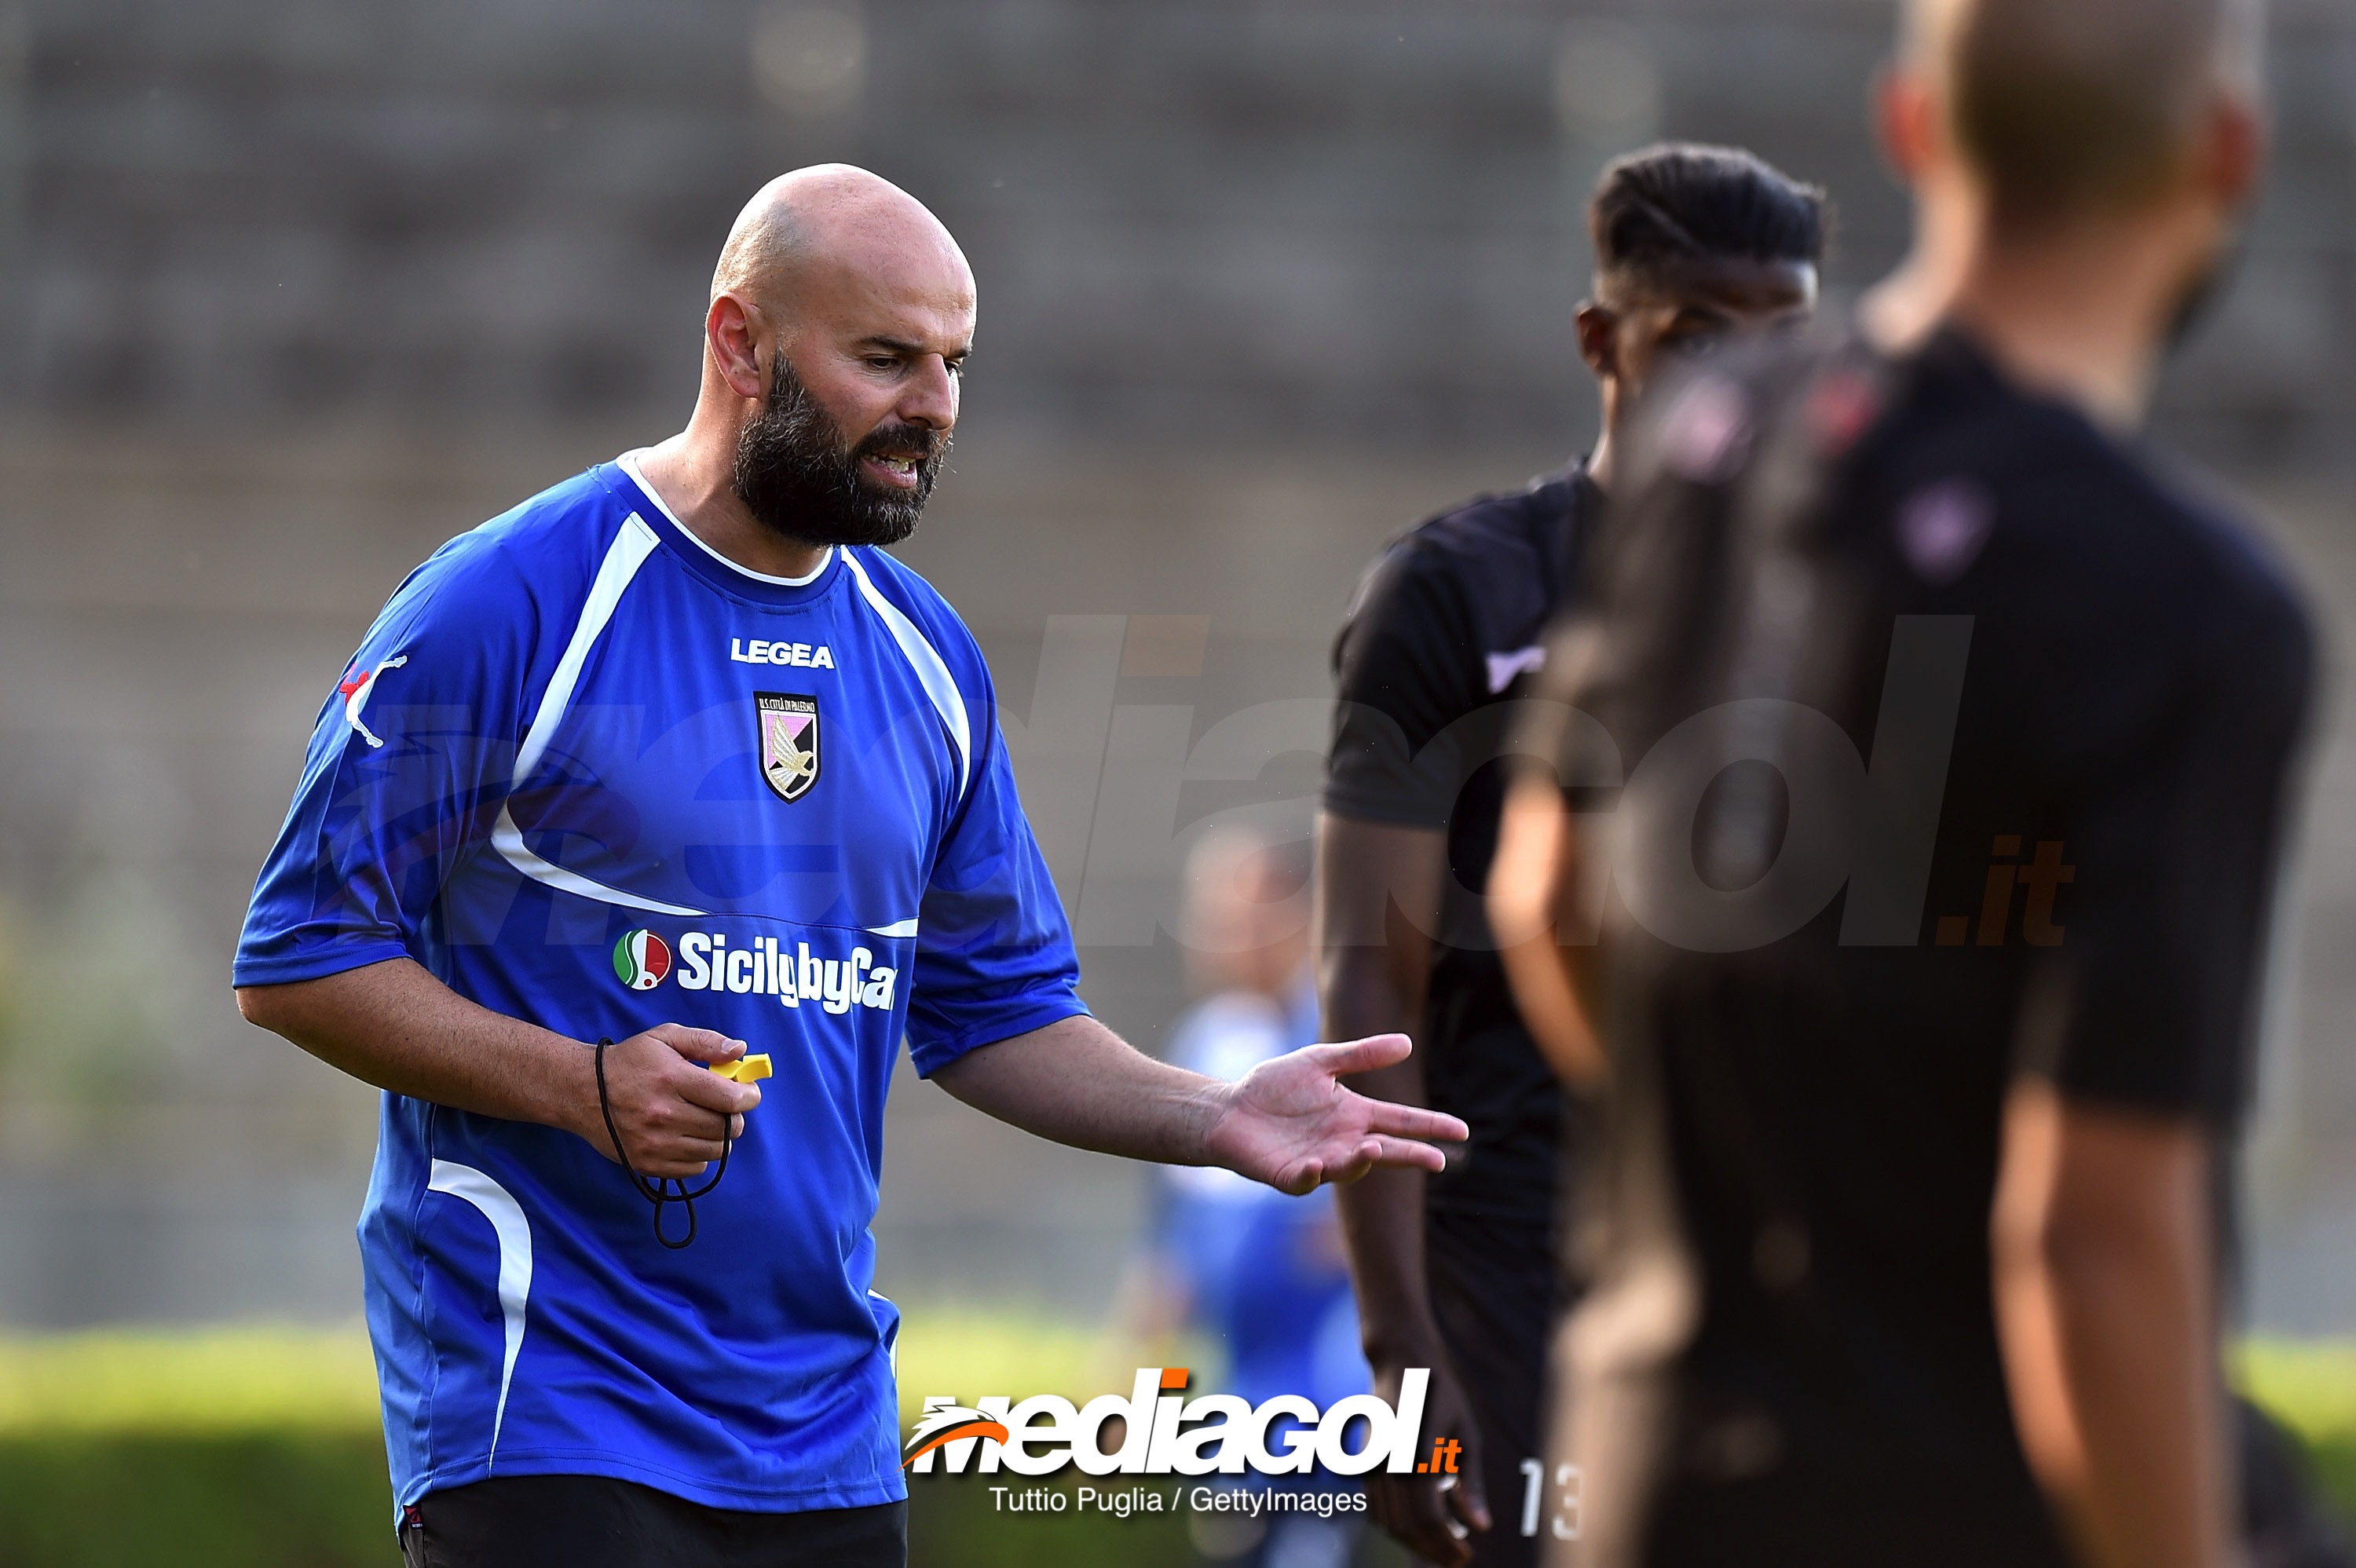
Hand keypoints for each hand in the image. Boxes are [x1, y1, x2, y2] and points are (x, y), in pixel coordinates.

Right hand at [576, 1025, 760, 1177]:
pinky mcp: (647, 1164)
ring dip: (719, 1137)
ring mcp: (655, 1143)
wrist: (582, 1093)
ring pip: (714, 1151)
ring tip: (706, 1120)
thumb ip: (705, 1042)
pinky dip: (700, 1155)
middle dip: (735, 1116)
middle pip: (726, 1127)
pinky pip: (695, 1169)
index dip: (749, 1096)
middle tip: (725, 1106)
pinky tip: (687, 1136)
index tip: (748, 1093)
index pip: (729, 1098)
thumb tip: (740, 1051)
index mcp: (670, 1078)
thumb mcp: (664, 1037)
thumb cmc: (629, 1062)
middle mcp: (663, 1114)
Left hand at [1203, 1034, 1467, 1195]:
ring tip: (1373, 1147)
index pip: (1401, 1121)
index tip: (1461, 1131)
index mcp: (1354, 1115)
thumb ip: (1361, 1055)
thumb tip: (1407, 1043)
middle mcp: (1343, 1142)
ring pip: (1349, 1167)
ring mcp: (1318, 1162)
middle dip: (1412, 1156)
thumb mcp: (1320, 1062)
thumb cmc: (1273, 1087)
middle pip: (1387, 1151)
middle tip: (1438, 1160)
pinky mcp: (1289, 1175)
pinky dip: (1313, 1175)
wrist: (1230, 1109)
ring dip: (1362, 1160)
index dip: (1430, 1126)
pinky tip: (1317, 1164)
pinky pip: (1305, 1180)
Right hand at [1366, 1352, 1489, 1566]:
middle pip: (1407, 1524)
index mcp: (1421, 1452)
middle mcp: (1391, 1460)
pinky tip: (1419, 1526)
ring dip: (1415, 1542)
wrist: (1400, 1361)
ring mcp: (1373, 1461)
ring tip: (1443, 1544)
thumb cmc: (1442, 1394)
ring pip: (1388, 1521)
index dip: (1448, 1544)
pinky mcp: (1364, 1461)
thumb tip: (1481, 1526)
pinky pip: (1375, 1507)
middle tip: (1458, 1557)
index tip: (1467, 1555)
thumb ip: (1472, 1483)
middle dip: (1433, 1549)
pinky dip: (1395, 1526)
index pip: (1430, 1517)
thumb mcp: (1467, 1435)